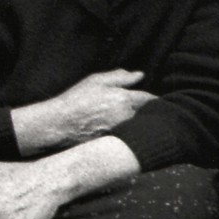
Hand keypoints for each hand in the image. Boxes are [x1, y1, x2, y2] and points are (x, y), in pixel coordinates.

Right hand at [17, 69, 153, 152]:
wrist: (60, 124)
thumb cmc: (77, 99)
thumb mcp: (97, 81)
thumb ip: (121, 77)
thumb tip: (140, 75)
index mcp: (125, 100)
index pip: (151, 100)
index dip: (156, 100)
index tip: (158, 100)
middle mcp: (127, 117)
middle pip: (149, 116)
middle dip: (152, 113)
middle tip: (152, 111)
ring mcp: (122, 132)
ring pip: (140, 127)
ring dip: (142, 124)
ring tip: (140, 122)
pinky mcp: (116, 143)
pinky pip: (130, 137)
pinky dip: (132, 135)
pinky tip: (128, 133)